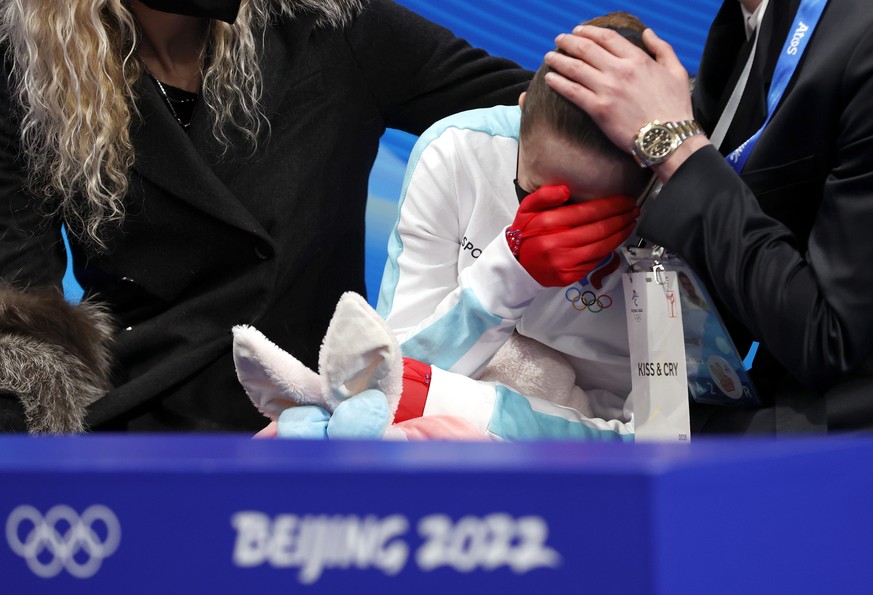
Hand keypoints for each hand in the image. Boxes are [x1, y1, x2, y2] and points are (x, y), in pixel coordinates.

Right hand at [506, 185, 638, 286]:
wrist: (516, 267)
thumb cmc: (524, 236)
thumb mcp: (527, 209)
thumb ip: (544, 195)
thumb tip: (566, 190)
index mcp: (548, 224)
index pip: (588, 212)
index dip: (612, 205)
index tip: (625, 200)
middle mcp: (558, 244)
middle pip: (600, 229)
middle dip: (621, 218)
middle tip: (634, 209)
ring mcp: (566, 262)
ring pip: (603, 246)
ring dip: (621, 233)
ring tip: (631, 223)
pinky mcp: (571, 276)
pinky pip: (596, 260)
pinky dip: (610, 248)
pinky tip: (616, 238)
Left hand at [543, 27, 694, 156]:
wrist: (667, 138)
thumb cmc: (675, 108)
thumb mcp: (677, 71)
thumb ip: (662, 48)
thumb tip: (648, 33)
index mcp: (638, 59)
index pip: (607, 38)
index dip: (589, 32)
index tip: (578, 30)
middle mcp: (620, 70)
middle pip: (586, 49)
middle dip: (569, 41)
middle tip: (559, 39)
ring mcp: (607, 89)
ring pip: (575, 68)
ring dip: (558, 59)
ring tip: (549, 56)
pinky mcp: (598, 109)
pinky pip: (572, 92)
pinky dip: (558, 83)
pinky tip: (549, 79)